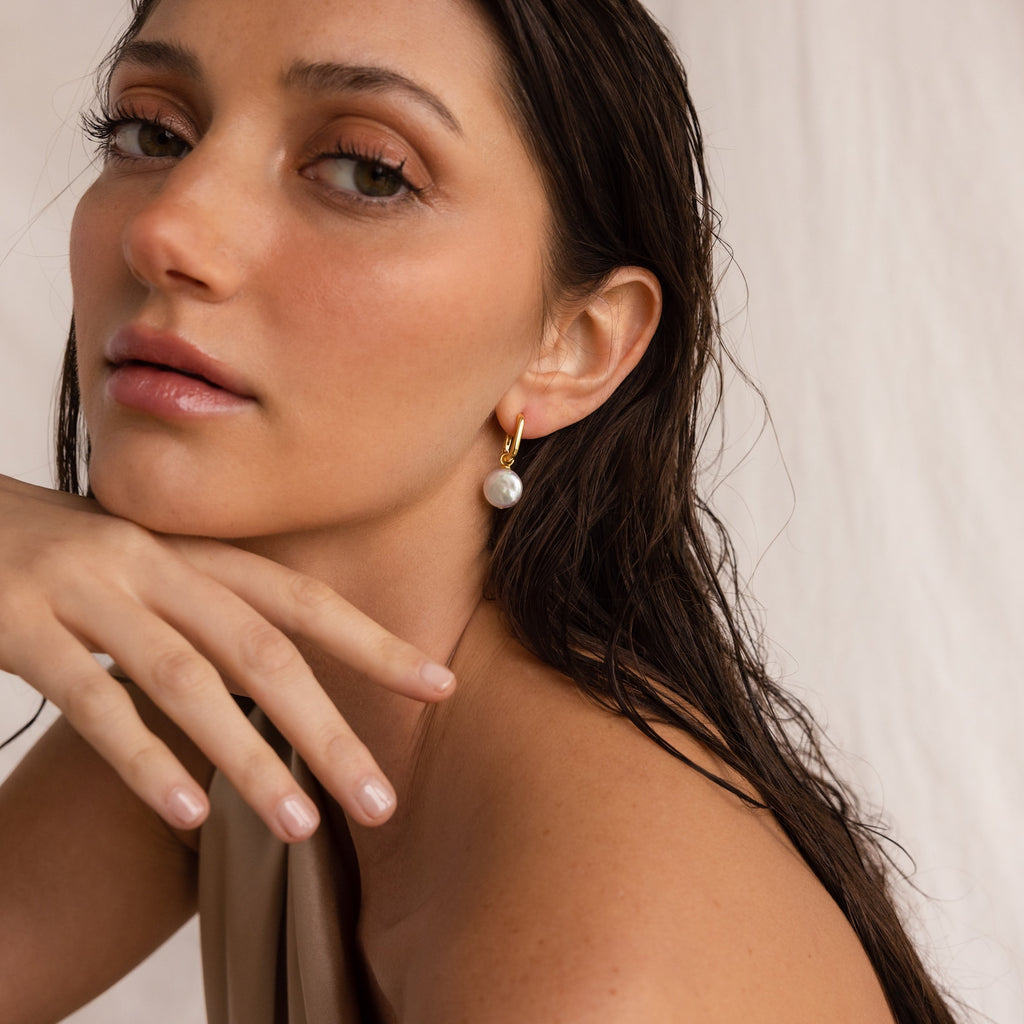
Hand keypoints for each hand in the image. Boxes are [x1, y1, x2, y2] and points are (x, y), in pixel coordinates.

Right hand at [0, 475, 454, 840]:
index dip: (373, 642)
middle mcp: (150, 563)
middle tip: (381, 802)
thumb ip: (209, 613)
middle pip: (261, 649)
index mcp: (191, 552)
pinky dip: (145, 761)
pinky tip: (189, 814)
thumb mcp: (145, 569)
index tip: (439, 686)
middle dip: (329, 727)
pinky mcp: (18, 624)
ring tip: (302, 826)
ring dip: (251, 758)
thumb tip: (283, 683)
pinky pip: (91, 701)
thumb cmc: (61, 556)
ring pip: (187, 680)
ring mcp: (85, 590)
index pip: (301, 599)